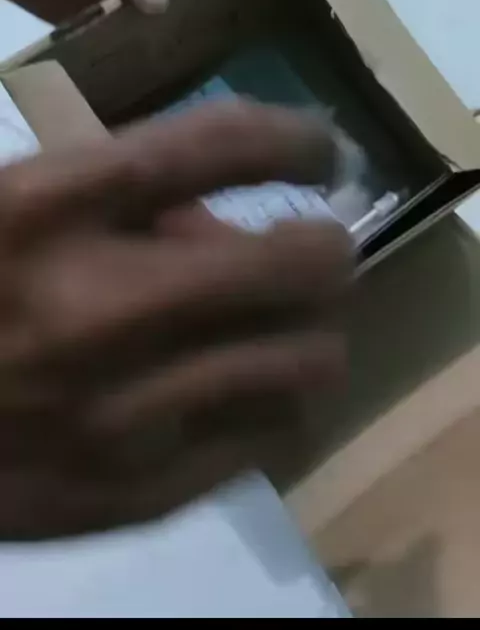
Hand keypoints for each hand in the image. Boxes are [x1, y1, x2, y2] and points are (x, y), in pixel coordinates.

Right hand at [0, 100, 351, 540]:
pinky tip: (246, 390)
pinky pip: (269, 439)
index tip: (321, 152)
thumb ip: (121, 200)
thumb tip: (227, 226)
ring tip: (278, 326)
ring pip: (307, 363)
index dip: (298, 141)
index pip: (220, 146)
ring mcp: (123, 415)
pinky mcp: (135, 496)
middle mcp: (99, 308)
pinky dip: (275, 400)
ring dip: (308, 329)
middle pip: (298, 265)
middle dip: (324, 249)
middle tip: (310, 252)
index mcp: (51, 210)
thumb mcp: (17, 207)